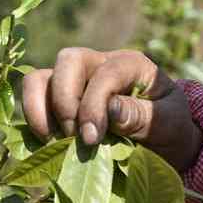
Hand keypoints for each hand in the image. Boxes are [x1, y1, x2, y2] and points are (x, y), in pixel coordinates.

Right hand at [22, 48, 202, 170]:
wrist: (161, 140)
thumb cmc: (167, 128)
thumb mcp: (168, 123)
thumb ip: (143, 116)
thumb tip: (111, 109)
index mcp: (131, 64)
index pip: (106, 73)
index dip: (93, 106)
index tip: (91, 139)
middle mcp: (98, 63)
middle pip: (68, 61)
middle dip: (65, 102)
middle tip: (76, 139)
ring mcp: (74, 80)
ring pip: (41, 76)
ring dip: (40, 108)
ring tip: (52, 139)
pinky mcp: (57, 98)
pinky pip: (33, 96)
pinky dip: (33, 117)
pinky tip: (47, 141)